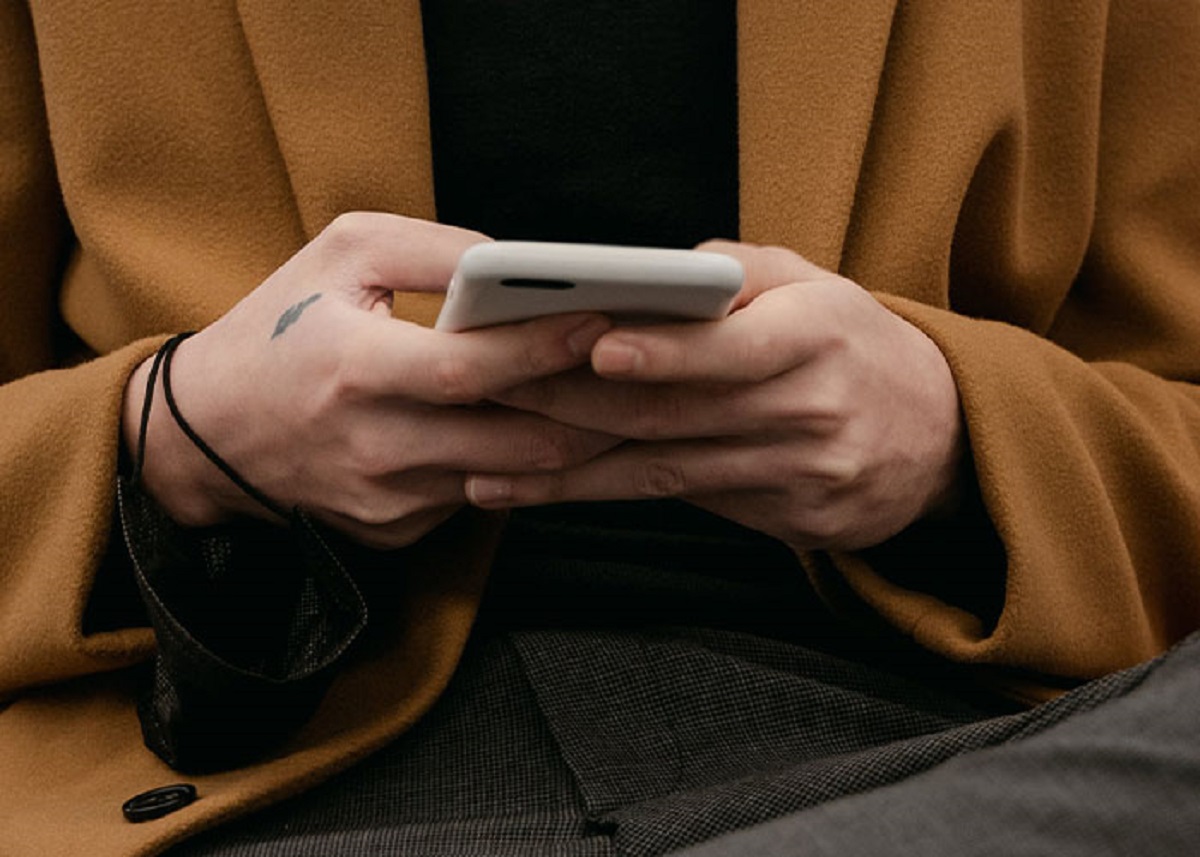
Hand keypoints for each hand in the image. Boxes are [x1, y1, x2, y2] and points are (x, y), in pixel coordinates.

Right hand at [122, 213, 617, 548]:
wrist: (208, 433)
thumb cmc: (279, 328)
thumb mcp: (341, 253)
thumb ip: (434, 250)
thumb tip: (519, 265)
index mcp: (355, 369)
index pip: (471, 370)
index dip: (545, 350)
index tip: (607, 322)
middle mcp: (374, 447)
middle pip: (513, 442)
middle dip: (592, 411)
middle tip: (648, 373)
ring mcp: (387, 501)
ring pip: (510, 478)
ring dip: (570, 442)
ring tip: (617, 400)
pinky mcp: (395, 531)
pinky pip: (479, 497)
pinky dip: (517, 466)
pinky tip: (544, 431)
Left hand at [465, 241, 964, 551]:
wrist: (940, 437)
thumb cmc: (856, 345)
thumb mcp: (818, 286)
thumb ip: (741, 272)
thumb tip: (654, 274)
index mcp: (820, 338)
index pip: (734, 349)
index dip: (665, 352)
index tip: (593, 347)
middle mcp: (810, 411)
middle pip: (677, 416)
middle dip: (573, 406)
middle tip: (491, 392)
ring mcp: (799, 477)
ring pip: (664, 472)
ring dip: (568, 469)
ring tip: (487, 462)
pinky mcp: (786, 523)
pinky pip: (680, 506)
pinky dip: (603, 497)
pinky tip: (538, 493)